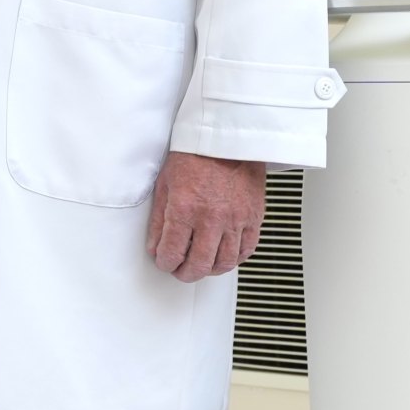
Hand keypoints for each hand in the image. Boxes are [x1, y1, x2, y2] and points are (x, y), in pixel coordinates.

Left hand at [148, 151, 267, 282]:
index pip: (172, 253)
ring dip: (209, 270)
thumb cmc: (196, 153)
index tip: (164, 261)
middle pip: (198, 265)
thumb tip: (156, 245)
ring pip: (223, 263)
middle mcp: (212, 218)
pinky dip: (234, 259)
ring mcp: (235, 219)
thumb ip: (159, 219)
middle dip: (185, 273)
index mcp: (185, 209)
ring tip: (201, 265)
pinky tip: (224, 256)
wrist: (228, 136)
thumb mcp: (165, 183)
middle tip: (180, 270)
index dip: (165, 263)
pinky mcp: (253, 217)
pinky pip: (246, 250)